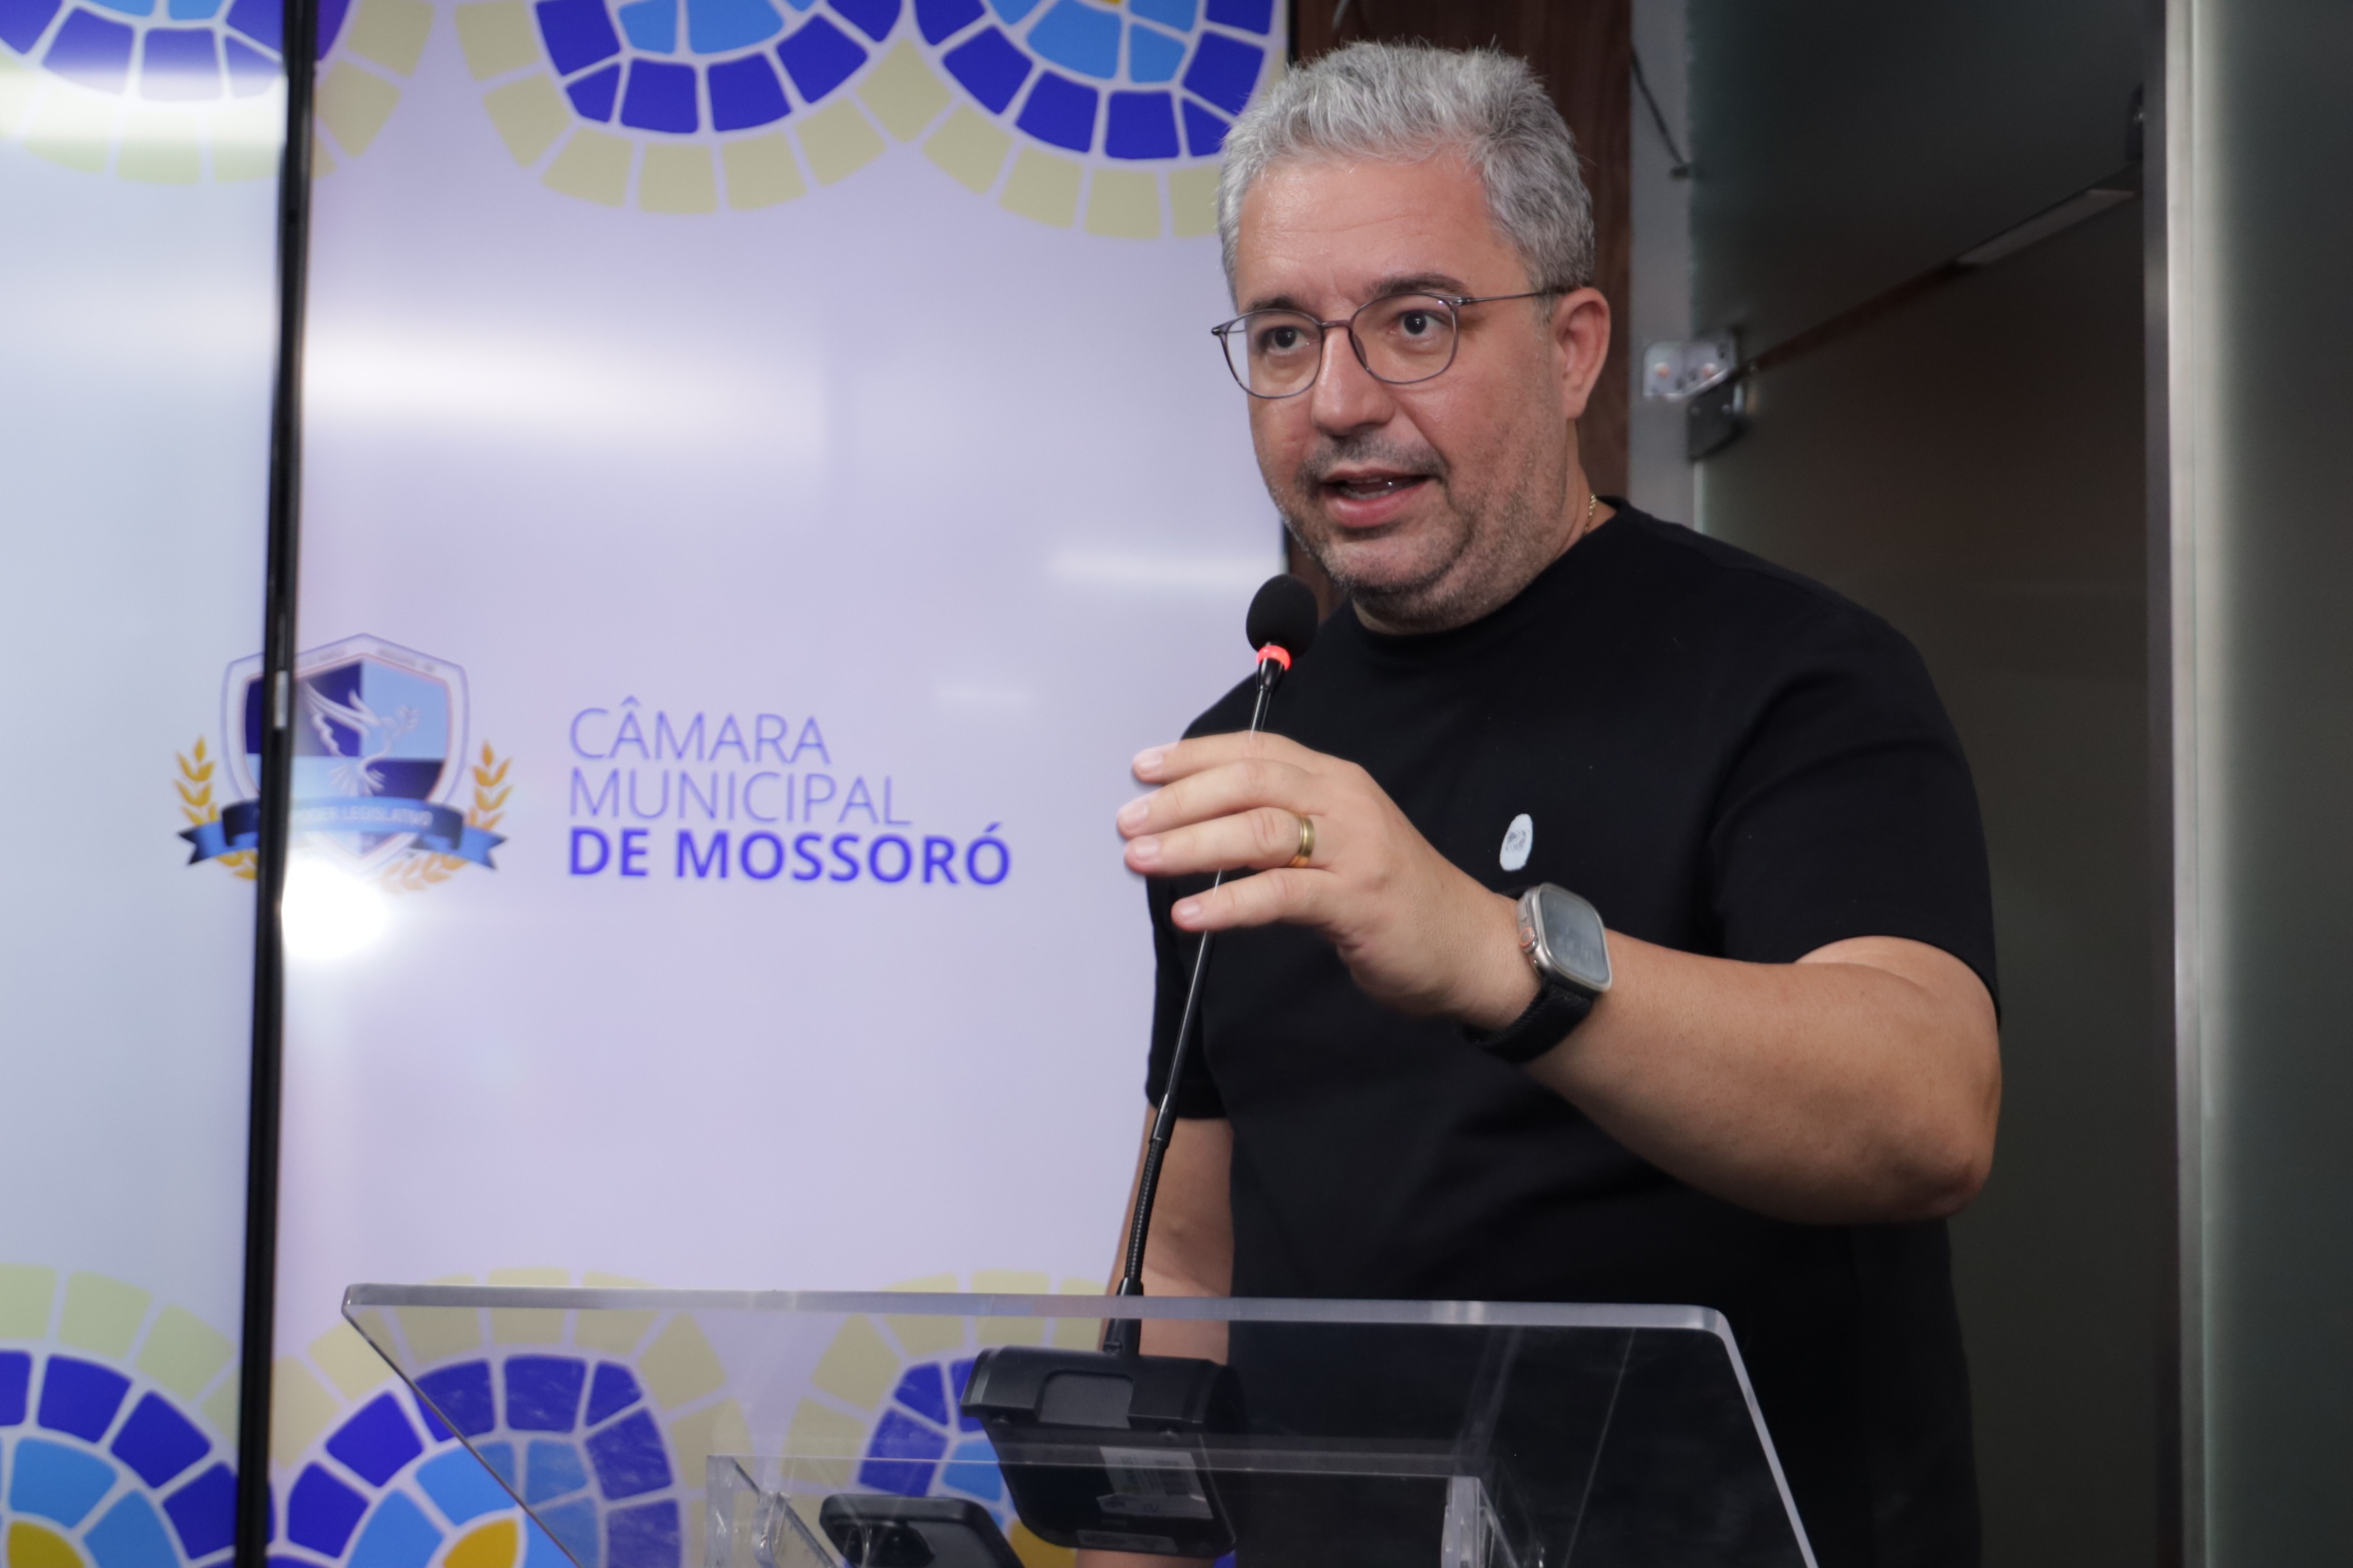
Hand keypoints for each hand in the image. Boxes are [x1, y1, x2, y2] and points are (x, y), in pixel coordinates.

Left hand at [1118, 732, 1538, 1027]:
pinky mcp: (1357, 899)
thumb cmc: (1394, 895)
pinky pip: (1280, 893)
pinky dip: (1227, 902)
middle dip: (1179, 798)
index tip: (1143, 768)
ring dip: (1191, 842)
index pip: (1255, 750)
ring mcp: (1354, 848)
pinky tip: (1190, 912)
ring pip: (1259, 829)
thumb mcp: (1338, 841)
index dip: (1194, 756)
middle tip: (1129, 820)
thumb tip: (1199, 826)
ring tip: (1142, 859)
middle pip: (1249, 781)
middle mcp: (1344, 801)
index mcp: (1335, 780)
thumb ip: (1281, 825)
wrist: (1469, 944)